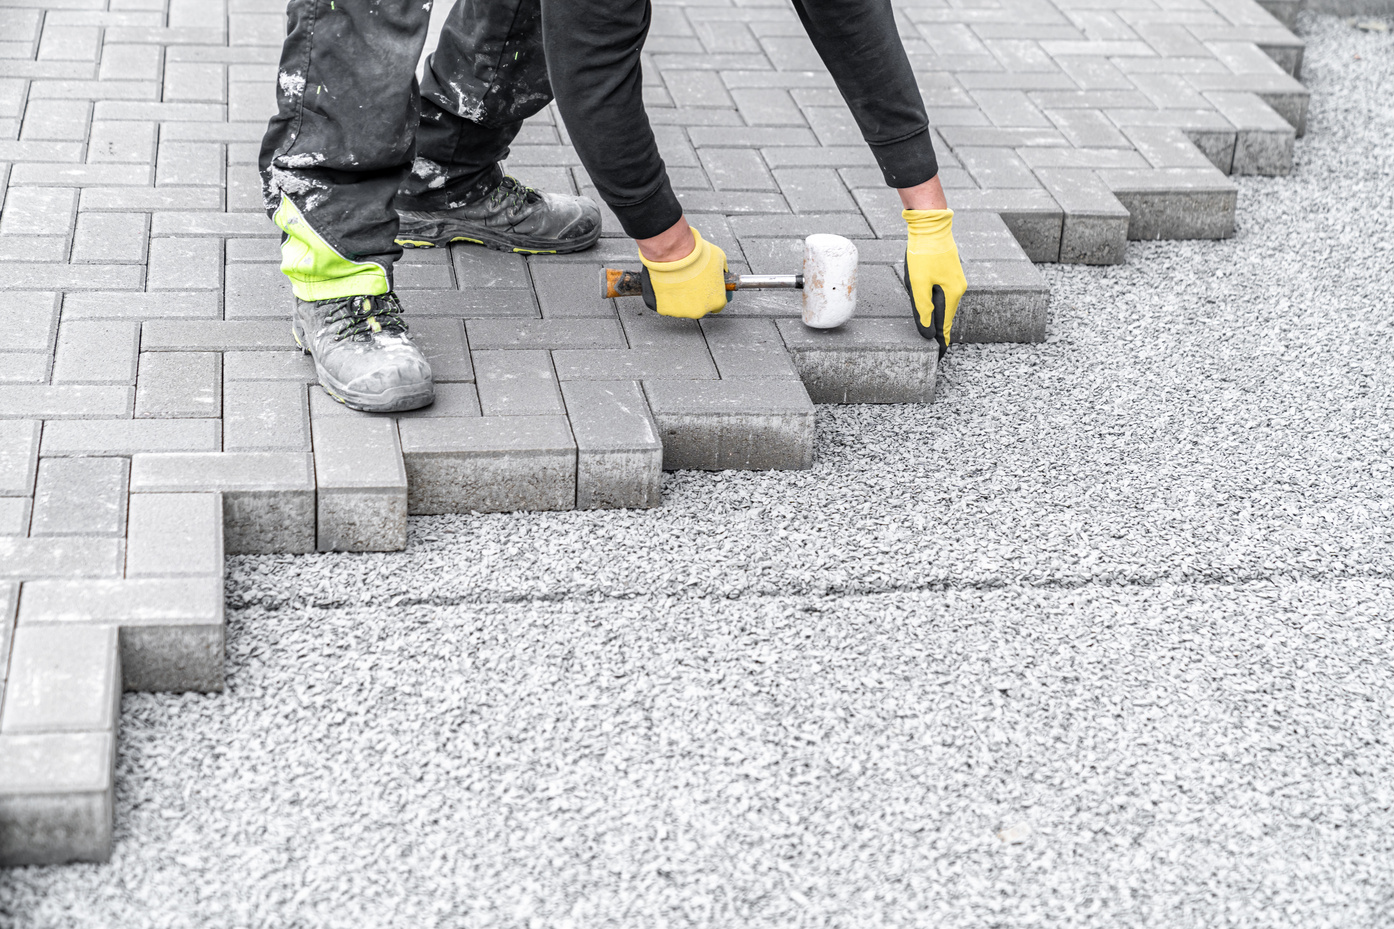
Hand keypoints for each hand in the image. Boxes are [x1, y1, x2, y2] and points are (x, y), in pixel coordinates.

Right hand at [638, 227, 727, 319]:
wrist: (674, 254)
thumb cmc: (697, 256)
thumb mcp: (719, 260)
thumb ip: (721, 272)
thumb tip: (721, 273)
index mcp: (716, 301)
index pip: (718, 305)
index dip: (712, 296)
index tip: (706, 289)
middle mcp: (700, 310)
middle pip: (699, 307)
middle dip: (695, 297)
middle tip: (689, 281)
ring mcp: (682, 312)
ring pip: (682, 307)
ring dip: (680, 297)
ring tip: (677, 281)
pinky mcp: (665, 309)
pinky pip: (666, 305)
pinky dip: (666, 297)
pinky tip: (667, 285)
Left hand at [904, 208, 967, 356]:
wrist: (931, 226)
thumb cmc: (924, 254)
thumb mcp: (918, 285)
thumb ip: (923, 310)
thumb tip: (928, 333)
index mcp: (952, 294)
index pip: (945, 326)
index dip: (941, 343)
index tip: (939, 358)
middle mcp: (958, 289)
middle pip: (945, 316)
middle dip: (937, 331)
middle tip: (933, 350)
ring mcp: (955, 280)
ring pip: (943, 305)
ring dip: (934, 316)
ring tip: (929, 331)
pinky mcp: (949, 273)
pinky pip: (941, 294)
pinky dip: (935, 303)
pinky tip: (926, 305)